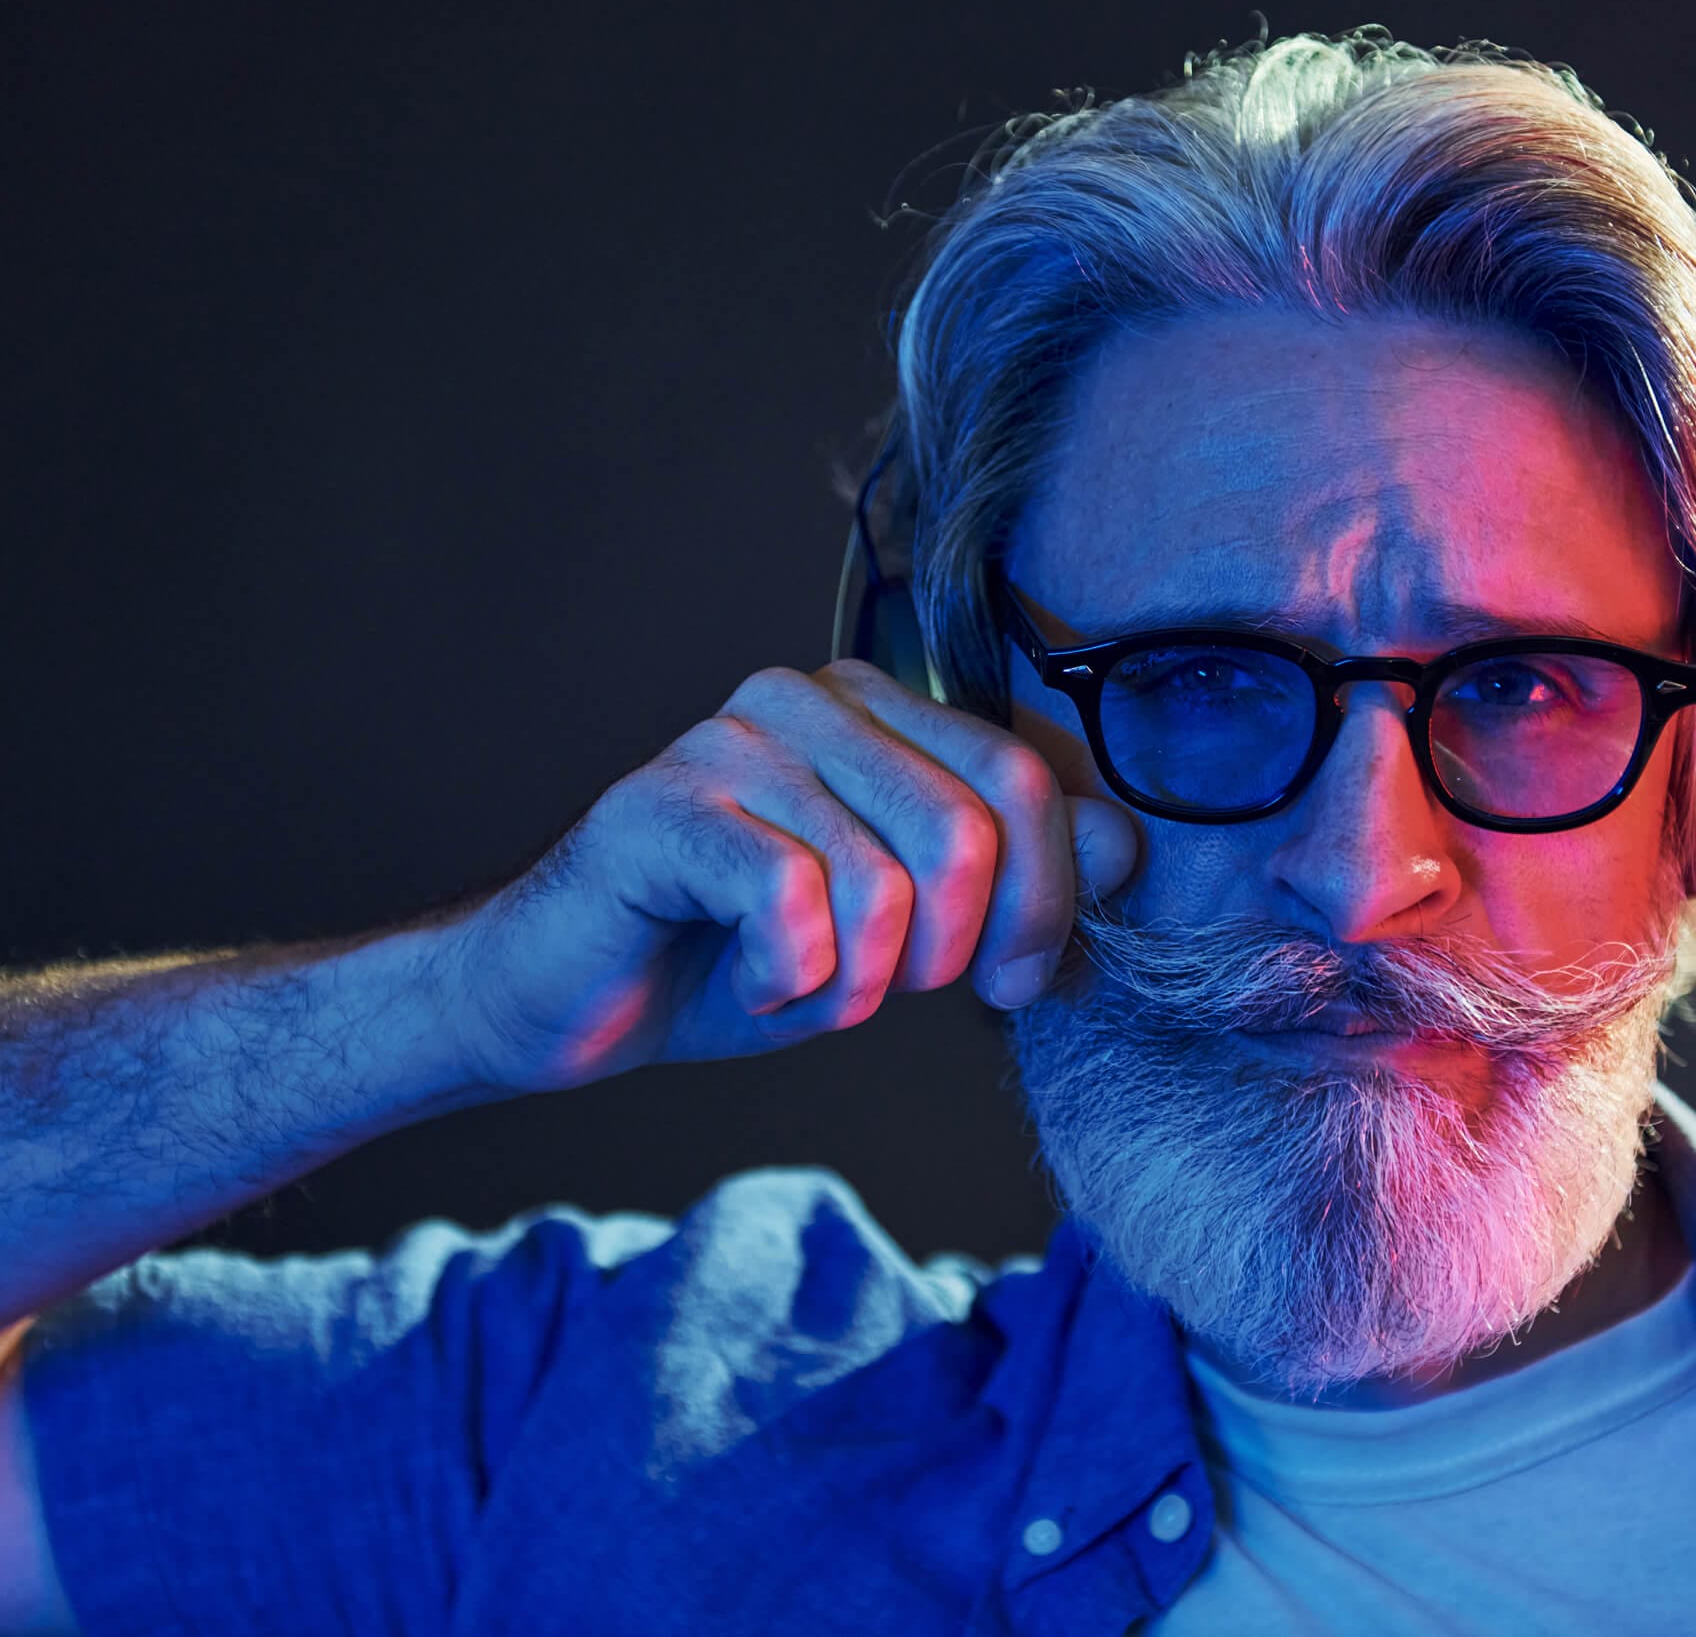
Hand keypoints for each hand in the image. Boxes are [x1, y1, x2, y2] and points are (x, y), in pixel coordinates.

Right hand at [445, 659, 1140, 1097]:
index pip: (1023, 775)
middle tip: (898, 993)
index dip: (1050, 897)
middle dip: (960, 949)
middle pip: (972, 823)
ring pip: (885, 880)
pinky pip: (792, 903)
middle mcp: (806, 697)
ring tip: (806, 988)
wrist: (571, 998)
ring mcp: (729, 742)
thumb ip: (1012, 879)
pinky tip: (754, 984)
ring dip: (863, 982)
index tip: (1022, 980)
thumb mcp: (905, 932)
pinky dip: (793, 981)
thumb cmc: (740, 959)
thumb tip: (1124, 841)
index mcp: (876, 707)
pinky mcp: (660, 806)